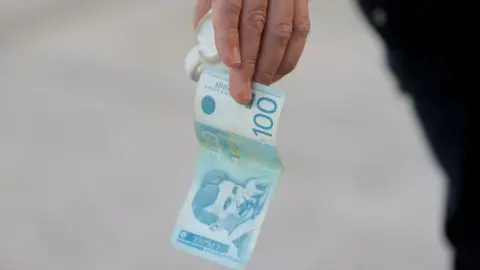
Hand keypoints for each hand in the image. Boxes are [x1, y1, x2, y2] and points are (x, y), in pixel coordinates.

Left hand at [194, 0, 309, 103]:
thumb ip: (209, 14)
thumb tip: (211, 52)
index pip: (230, 8)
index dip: (230, 38)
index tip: (231, 65)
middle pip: (257, 25)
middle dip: (250, 64)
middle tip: (243, 92)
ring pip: (283, 31)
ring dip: (271, 66)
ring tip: (259, 86)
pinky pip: (301, 30)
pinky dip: (290, 56)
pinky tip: (277, 72)